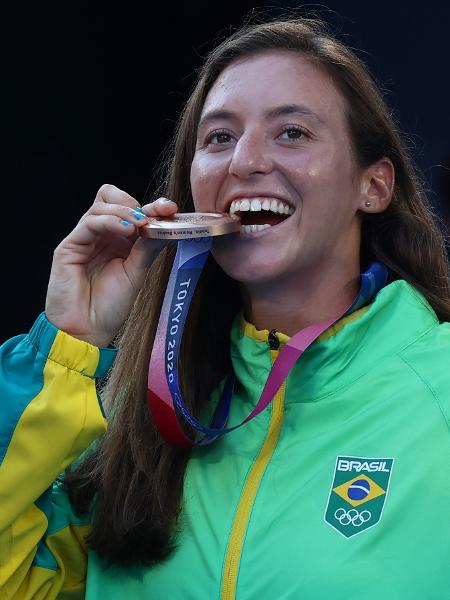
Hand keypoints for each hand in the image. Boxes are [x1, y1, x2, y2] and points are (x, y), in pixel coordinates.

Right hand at [45, 184, 176, 346]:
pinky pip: (90, 222)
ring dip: (124, 211)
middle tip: (149, 218)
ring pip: (101, 204)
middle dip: (135, 203)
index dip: (151, 206)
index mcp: (118, 241)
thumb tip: (166, 224)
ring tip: (138, 226)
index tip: (170, 209)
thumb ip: (148, 247)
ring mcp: (85, 239)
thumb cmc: (109, 307)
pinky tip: (125, 230)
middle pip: (112, 197)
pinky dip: (110, 220)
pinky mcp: (69, 246)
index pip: (131, 209)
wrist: (87, 331)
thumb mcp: (137, 272)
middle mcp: (101, 236)